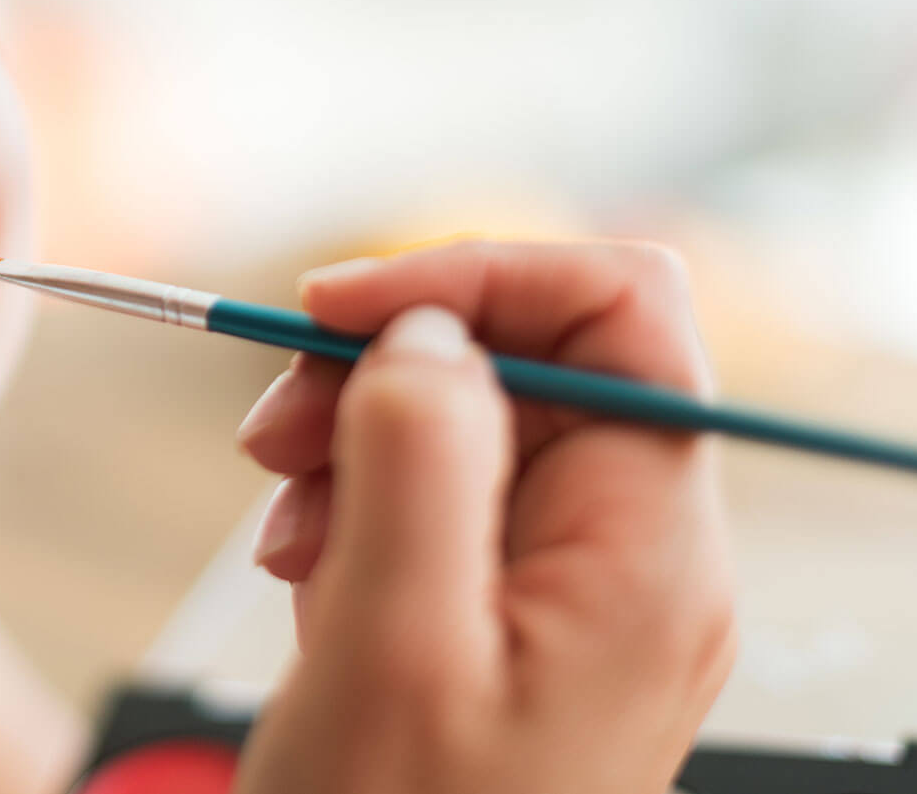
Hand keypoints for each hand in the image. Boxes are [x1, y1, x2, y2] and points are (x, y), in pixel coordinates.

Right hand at [231, 239, 736, 793]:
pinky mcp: (521, 617)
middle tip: (269, 432)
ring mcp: (582, 589)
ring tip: (284, 530)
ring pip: (478, 421)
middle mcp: (638, 555)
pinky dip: (362, 506)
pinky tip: (311, 574)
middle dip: (391, 366)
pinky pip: (449, 500)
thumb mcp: (390, 644)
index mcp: (647, 551)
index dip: (480, 272)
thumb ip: (422, 458)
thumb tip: (431, 328)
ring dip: (359, 441)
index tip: (333, 308)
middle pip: (536, 357)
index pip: (623, 311)